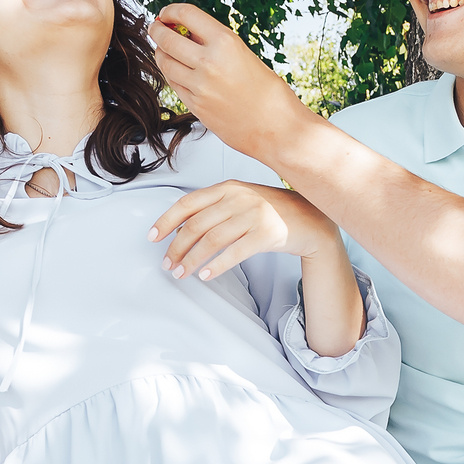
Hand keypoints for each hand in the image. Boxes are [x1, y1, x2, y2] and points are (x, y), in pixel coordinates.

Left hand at [149, 181, 341, 281]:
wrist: (310, 219)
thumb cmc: (271, 212)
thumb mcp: (241, 201)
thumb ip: (214, 209)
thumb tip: (180, 230)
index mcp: (227, 188)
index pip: (188, 203)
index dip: (166, 221)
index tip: (152, 237)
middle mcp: (238, 198)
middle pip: (196, 225)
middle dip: (176, 248)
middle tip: (167, 265)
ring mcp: (253, 215)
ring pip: (212, 240)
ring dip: (192, 260)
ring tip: (181, 274)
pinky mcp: (266, 234)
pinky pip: (235, 253)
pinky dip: (217, 265)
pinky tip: (206, 276)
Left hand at [151, 2, 313, 160]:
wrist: (277, 128)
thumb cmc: (269, 93)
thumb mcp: (244, 56)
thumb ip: (216, 44)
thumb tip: (187, 33)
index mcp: (226, 42)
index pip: (186, 15)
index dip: (171, 10)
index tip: (166, 13)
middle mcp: (209, 63)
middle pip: (167, 39)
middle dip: (157, 30)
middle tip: (155, 28)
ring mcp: (199, 86)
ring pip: (165, 63)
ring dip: (161, 54)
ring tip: (164, 50)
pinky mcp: (195, 106)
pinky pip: (174, 84)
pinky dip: (171, 74)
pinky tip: (176, 71)